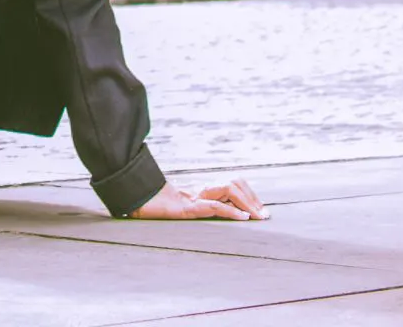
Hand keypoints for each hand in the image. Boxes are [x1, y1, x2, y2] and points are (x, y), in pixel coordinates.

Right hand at [130, 178, 268, 221]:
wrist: (138, 202)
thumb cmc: (160, 205)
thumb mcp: (187, 208)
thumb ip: (203, 206)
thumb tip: (223, 213)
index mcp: (204, 189)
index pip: (232, 183)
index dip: (249, 194)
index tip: (261, 210)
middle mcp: (202, 189)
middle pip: (234, 183)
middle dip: (253, 198)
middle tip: (264, 215)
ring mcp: (196, 197)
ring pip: (228, 189)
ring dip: (247, 203)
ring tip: (257, 217)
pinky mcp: (188, 207)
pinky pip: (214, 206)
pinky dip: (232, 211)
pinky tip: (243, 218)